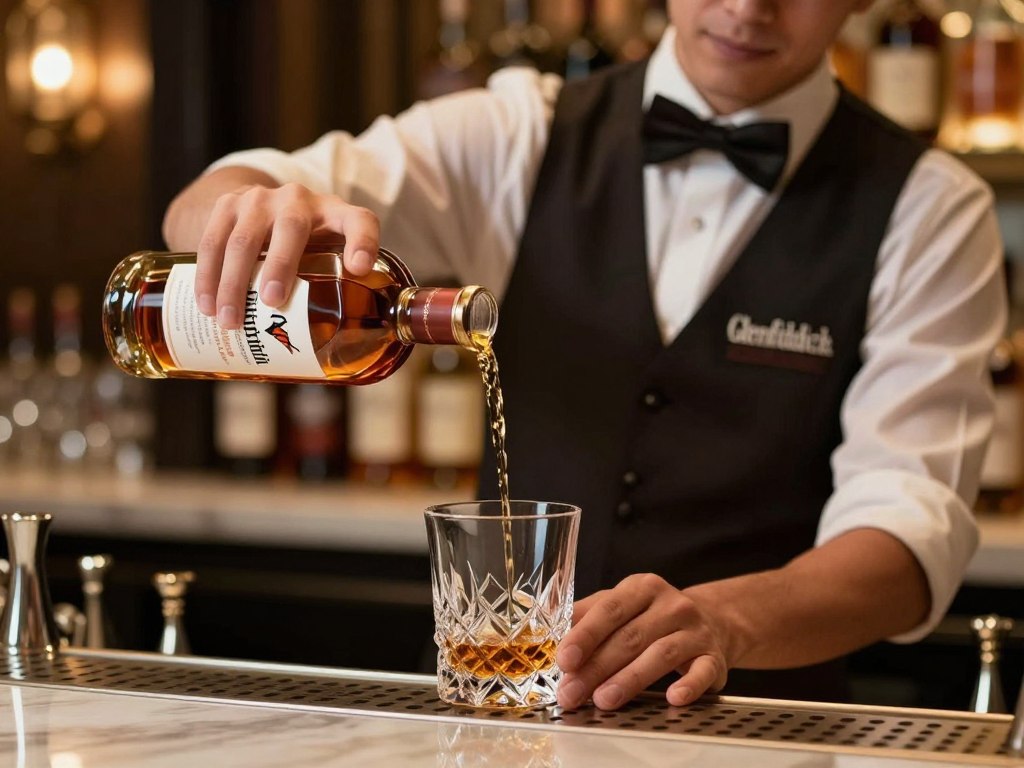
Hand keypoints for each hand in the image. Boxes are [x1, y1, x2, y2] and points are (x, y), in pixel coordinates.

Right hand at [194, 182, 379, 328]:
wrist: (258, 207)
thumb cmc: (305, 244)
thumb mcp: (327, 255)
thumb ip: (338, 290)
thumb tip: (334, 358)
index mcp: (336, 214)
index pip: (360, 222)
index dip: (363, 242)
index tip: (360, 268)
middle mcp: (299, 201)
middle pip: (291, 227)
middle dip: (280, 265)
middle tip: (272, 301)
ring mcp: (261, 199)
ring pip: (244, 239)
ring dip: (234, 283)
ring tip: (230, 321)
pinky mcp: (227, 203)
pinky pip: (213, 240)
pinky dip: (208, 276)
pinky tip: (206, 305)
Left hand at [555, 573, 729, 710]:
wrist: (711, 622)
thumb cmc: (651, 617)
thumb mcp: (620, 606)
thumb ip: (586, 618)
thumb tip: (547, 638)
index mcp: (642, 588)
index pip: (611, 609)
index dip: (586, 635)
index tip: (565, 659)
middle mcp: (672, 604)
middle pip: (630, 637)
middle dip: (597, 668)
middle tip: (572, 693)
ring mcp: (695, 630)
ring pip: (660, 655)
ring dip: (630, 679)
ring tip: (603, 701)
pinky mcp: (714, 657)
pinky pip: (702, 672)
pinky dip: (688, 686)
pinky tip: (671, 699)